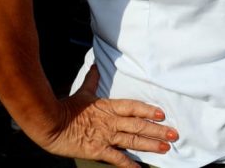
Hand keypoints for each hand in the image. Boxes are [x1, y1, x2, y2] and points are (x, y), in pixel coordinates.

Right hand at [37, 65, 178, 167]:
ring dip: (150, 145)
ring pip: (132, 140)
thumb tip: (97, 65)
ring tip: (166, 148)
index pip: (134, 107)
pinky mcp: (97, 149)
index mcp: (109, 106)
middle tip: (175, 134)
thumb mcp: (83, 92)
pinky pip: (116, 157)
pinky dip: (128, 163)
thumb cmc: (65, 107)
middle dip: (158, 130)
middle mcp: (111, 121)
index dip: (149, 110)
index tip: (163, 114)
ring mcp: (105, 135)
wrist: (49, 123)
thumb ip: (93, 80)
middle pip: (139, 125)